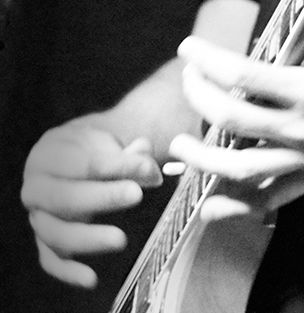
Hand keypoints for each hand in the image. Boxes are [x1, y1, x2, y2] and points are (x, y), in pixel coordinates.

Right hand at [20, 119, 162, 287]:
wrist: (70, 158)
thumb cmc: (90, 151)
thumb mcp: (108, 144)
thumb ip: (130, 155)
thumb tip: (148, 167)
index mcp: (49, 157)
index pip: (81, 163)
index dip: (116, 166)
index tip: (147, 168)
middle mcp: (36, 190)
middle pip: (63, 198)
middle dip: (102, 197)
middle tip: (135, 194)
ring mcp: (39, 217)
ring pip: (55, 233)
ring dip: (88, 238)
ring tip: (120, 239)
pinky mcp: (45, 241)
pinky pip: (51, 260)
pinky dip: (68, 272)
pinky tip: (91, 278)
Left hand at [169, 31, 303, 220]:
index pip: (241, 75)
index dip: (206, 61)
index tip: (190, 48)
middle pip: (229, 118)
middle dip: (198, 98)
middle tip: (189, 81)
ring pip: (238, 167)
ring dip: (202, 157)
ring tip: (182, 145)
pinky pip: (268, 200)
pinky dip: (236, 205)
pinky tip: (212, 204)